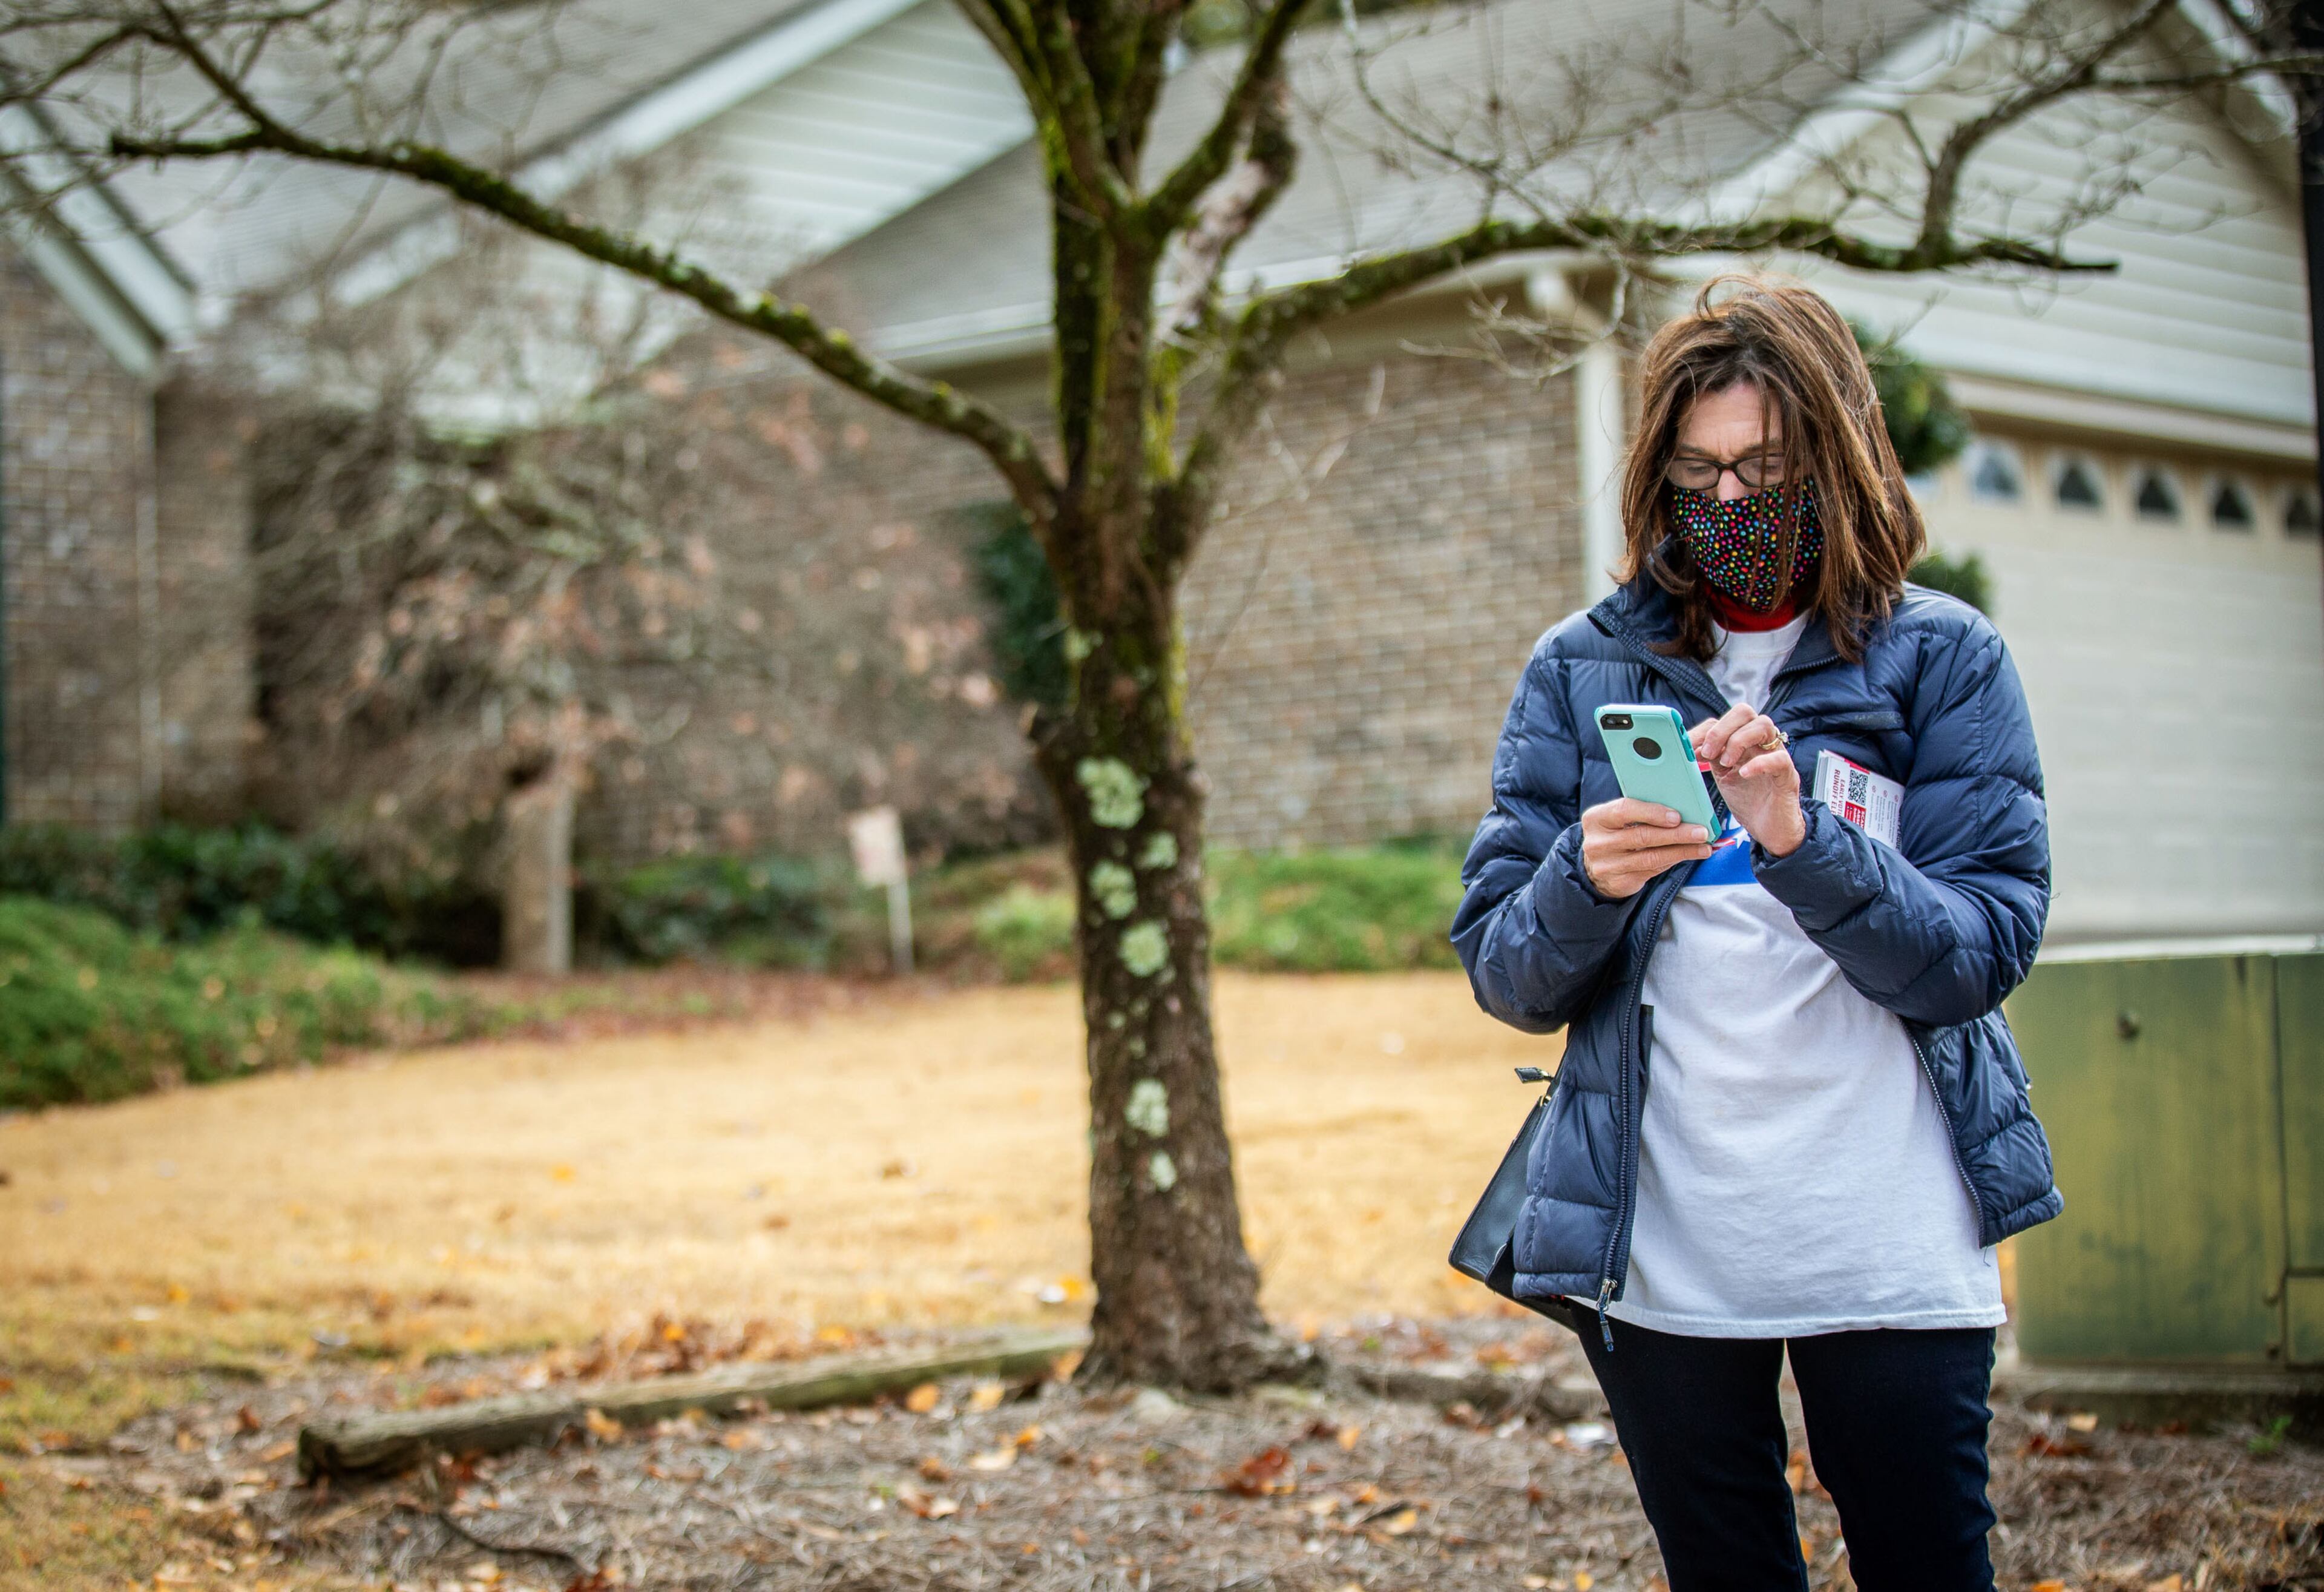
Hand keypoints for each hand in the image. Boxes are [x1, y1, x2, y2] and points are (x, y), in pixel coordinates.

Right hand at [1579, 798, 1714, 898]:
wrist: (1595, 867)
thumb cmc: (1615, 835)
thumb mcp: (1617, 820)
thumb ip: (1640, 813)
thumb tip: (1682, 812)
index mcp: (1596, 819)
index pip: (1624, 810)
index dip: (1652, 812)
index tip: (1677, 816)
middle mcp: (1598, 843)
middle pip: (1642, 836)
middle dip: (1676, 834)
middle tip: (1700, 832)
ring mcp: (1607, 865)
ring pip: (1651, 857)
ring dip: (1682, 851)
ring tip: (1703, 847)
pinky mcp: (1619, 882)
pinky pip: (1652, 871)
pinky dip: (1674, 861)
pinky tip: (1689, 855)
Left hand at [1688, 704, 1804, 856]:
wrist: (1770, 830)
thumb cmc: (1748, 801)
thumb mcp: (1722, 776)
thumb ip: (1710, 758)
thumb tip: (1688, 746)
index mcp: (1744, 740)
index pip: (1725, 719)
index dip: (1705, 730)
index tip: (1689, 746)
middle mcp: (1761, 742)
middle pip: (1744, 712)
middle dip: (1721, 729)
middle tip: (1708, 753)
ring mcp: (1776, 755)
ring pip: (1764, 725)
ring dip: (1738, 741)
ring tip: (1725, 763)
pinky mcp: (1787, 775)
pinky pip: (1778, 758)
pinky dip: (1759, 763)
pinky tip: (1743, 773)